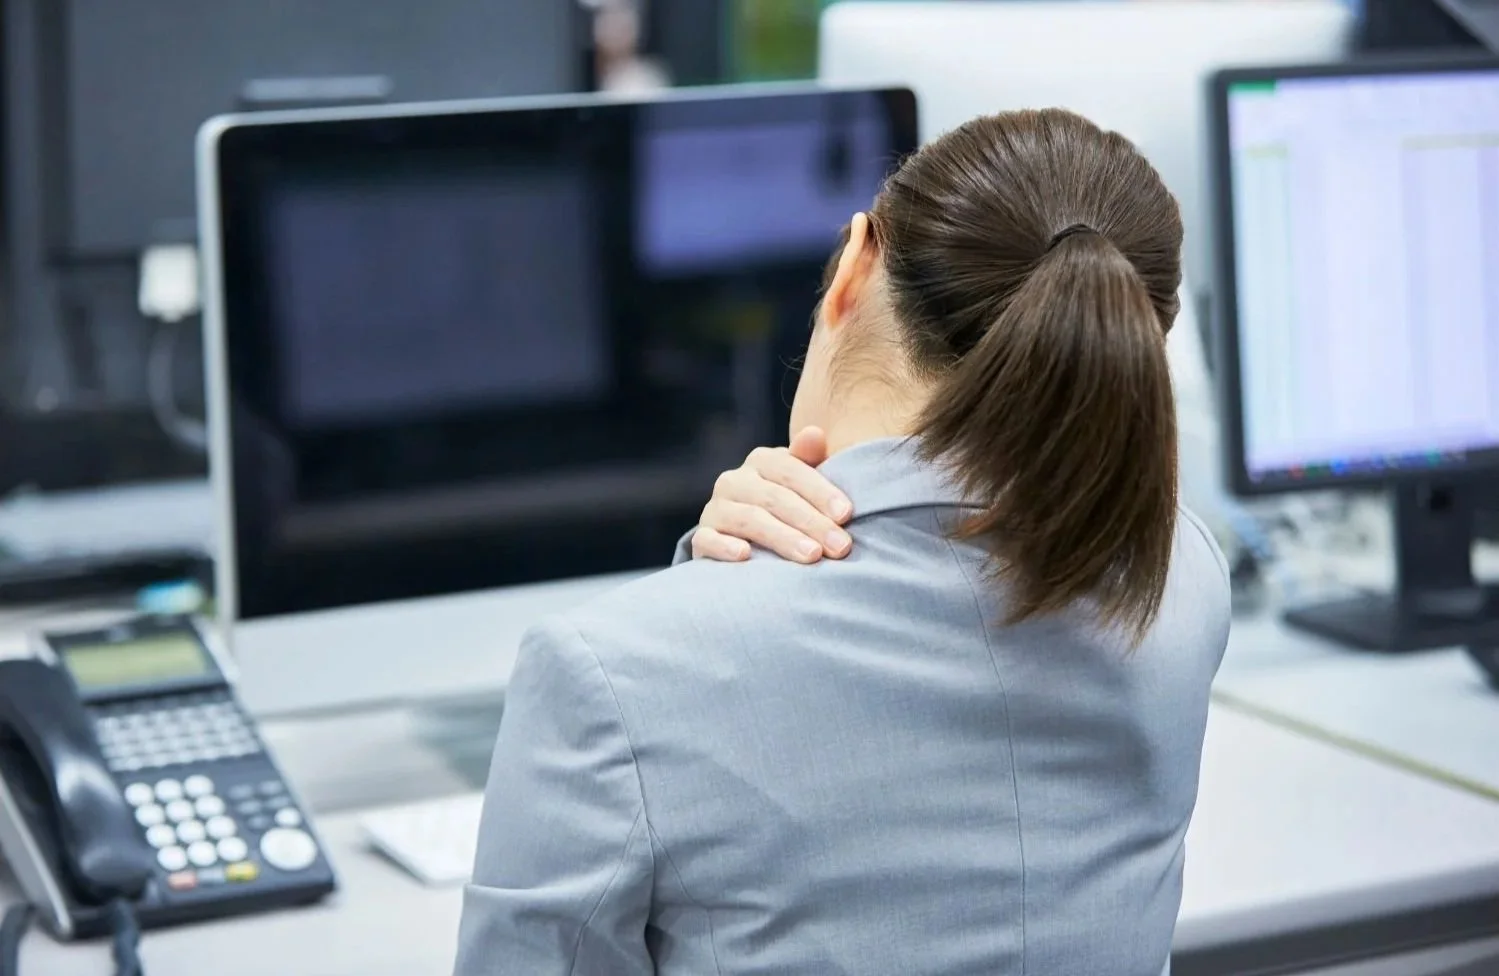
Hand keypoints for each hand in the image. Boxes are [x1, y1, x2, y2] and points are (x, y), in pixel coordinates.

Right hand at [691, 427, 853, 563]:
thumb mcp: (801, 482)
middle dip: (812, 522)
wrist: (742, 536)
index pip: (791, 470)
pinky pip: (708, 539)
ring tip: (811, 556)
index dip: (820, 491)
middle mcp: (734, 481)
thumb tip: (815, 434)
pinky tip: (745, 556)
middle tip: (840, 547)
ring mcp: (715, 509)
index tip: (846, 514)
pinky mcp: (702, 538)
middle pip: (775, 498)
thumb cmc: (786, 507)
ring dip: (782, 538)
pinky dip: (724, 547)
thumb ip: (810, 460)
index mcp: (761, 461)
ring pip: (748, 519)